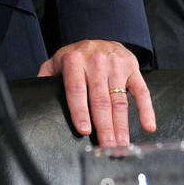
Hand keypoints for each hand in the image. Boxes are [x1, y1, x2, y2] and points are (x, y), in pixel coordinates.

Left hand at [37, 40, 155, 145]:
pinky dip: (146, 110)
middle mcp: (96, 61)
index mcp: (74, 60)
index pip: (76, 89)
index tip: (84, 130)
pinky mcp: (133, 68)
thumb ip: (45, 80)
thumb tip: (35, 102)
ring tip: (121, 145)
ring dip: (121, 125)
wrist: (99, 38)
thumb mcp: (55, 64)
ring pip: (119, 100)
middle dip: (104, 126)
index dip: (80, 111)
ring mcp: (117, 64)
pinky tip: (148, 126)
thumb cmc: (75, 58)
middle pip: (100, 99)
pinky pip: (142, 91)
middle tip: (107, 147)